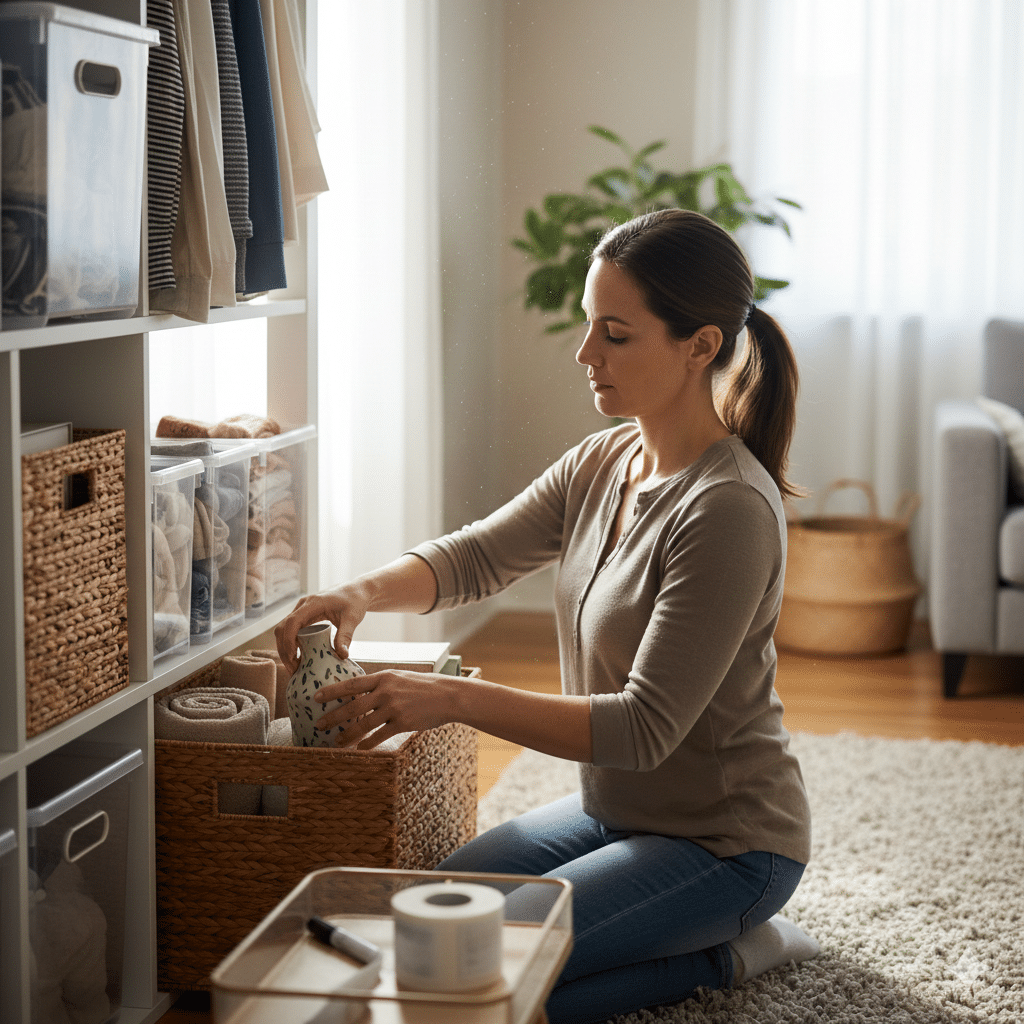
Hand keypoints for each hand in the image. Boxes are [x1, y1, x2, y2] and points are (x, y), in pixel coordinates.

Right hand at [274, 584, 368, 674]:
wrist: (357, 591)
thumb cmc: (355, 601)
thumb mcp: (353, 618)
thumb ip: (346, 635)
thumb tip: (342, 655)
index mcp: (313, 603)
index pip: (293, 621)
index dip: (289, 640)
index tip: (293, 657)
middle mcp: (303, 605)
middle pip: (283, 628)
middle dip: (284, 649)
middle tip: (293, 669)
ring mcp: (302, 610)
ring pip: (284, 630)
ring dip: (286, 648)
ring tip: (295, 667)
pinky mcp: (304, 616)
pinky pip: (291, 630)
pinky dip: (291, 644)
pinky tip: (299, 657)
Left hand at [313, 670, 457, 750]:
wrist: (448, 695)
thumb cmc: (423, 686)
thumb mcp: (400, 677)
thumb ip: (381, 684)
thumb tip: (360, 693)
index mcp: (384, 677)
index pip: (352, 684)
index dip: (332, 691)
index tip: (316, 697)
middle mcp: (386, 691)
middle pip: (353, 706)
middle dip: (333, 716)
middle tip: (319, 725)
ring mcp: (394, 708)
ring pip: (363, 724)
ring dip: (347, 735)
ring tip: (336, 742)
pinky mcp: (403, 723)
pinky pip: (379, 736)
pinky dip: (366, 744)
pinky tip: (358, 750)